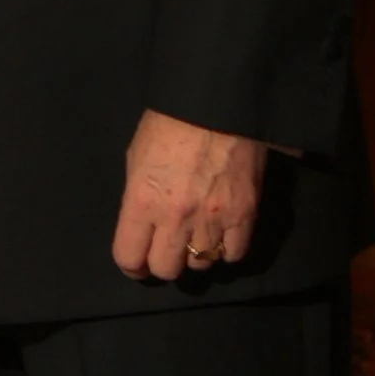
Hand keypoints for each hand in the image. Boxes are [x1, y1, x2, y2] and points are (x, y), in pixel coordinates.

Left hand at [111, 108, 265, 279]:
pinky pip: (234, 255)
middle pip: (166, 269)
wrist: (215, 106)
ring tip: (195, 235)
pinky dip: (226, 250)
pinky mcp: (245, 216)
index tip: (136, 260)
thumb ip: (138, 199)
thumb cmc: (166, 125)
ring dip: (195, 253)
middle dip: (162, 262)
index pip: (129, 256)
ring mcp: (213, 220)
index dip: (131, 263)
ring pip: (200, 264)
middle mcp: (176, 217)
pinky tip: (221, 235)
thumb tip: (141, 227)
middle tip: (166, 249)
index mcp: (142, 201)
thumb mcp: (136, 159)